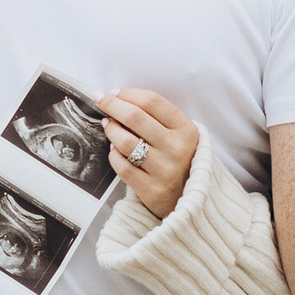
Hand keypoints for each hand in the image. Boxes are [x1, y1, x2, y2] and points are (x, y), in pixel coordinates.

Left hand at [104, 90, 198, 220]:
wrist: (194, 201)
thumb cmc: (183, 161)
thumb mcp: (182, 136)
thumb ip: (158, 118)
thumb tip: (120, 100)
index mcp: (187, 130)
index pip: (152, 101)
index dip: (128, 94)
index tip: (114, 93)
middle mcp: (178, 149)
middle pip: (135, 117)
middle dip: (111, 105)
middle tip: (100, 100)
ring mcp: (165, 171)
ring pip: (125, 141)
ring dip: (111, 129)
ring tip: (108, 125)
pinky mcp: (152, 190)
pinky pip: (122, 166)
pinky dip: (113, 155)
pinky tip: (114, 150)